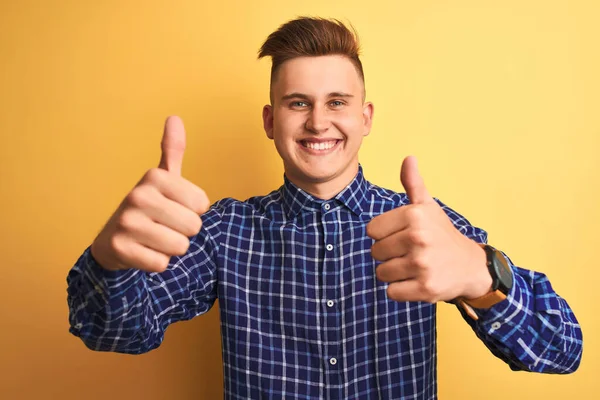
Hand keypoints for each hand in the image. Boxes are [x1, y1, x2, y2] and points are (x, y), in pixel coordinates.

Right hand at [90, 116, 209, 272]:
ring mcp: (127, 222)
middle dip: (183, 232)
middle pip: (193, 227)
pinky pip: (162, 264)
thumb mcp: (161, 179)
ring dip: (171, 248)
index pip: (202, 204)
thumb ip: (172, 151)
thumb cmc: (147, 207)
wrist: (111, 240)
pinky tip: (143, 251)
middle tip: (163, 226)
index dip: (193, 211)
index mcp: (154, 176)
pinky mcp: (121, 249)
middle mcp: (138, 195)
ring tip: (153, 238)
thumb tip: (175, 118)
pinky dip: (157, 263)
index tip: (173, 208)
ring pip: (180, 247)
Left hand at [366, 156, 490, 302]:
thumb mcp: (428, 207)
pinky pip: (392, 292)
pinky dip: (400, 290)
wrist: (471, 266)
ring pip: (381, 273)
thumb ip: (413, 184)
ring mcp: (422, 264)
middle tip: (410, 253)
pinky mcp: (425, 288)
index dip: (384, 235)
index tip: (402, 236)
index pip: (372, 231)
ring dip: (394, 273)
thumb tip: (408, 158)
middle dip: (389, 255)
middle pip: (375, 252)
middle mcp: (418, 237)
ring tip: (413, 267)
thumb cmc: (442, 234)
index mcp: (414, 215)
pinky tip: (416, 281)